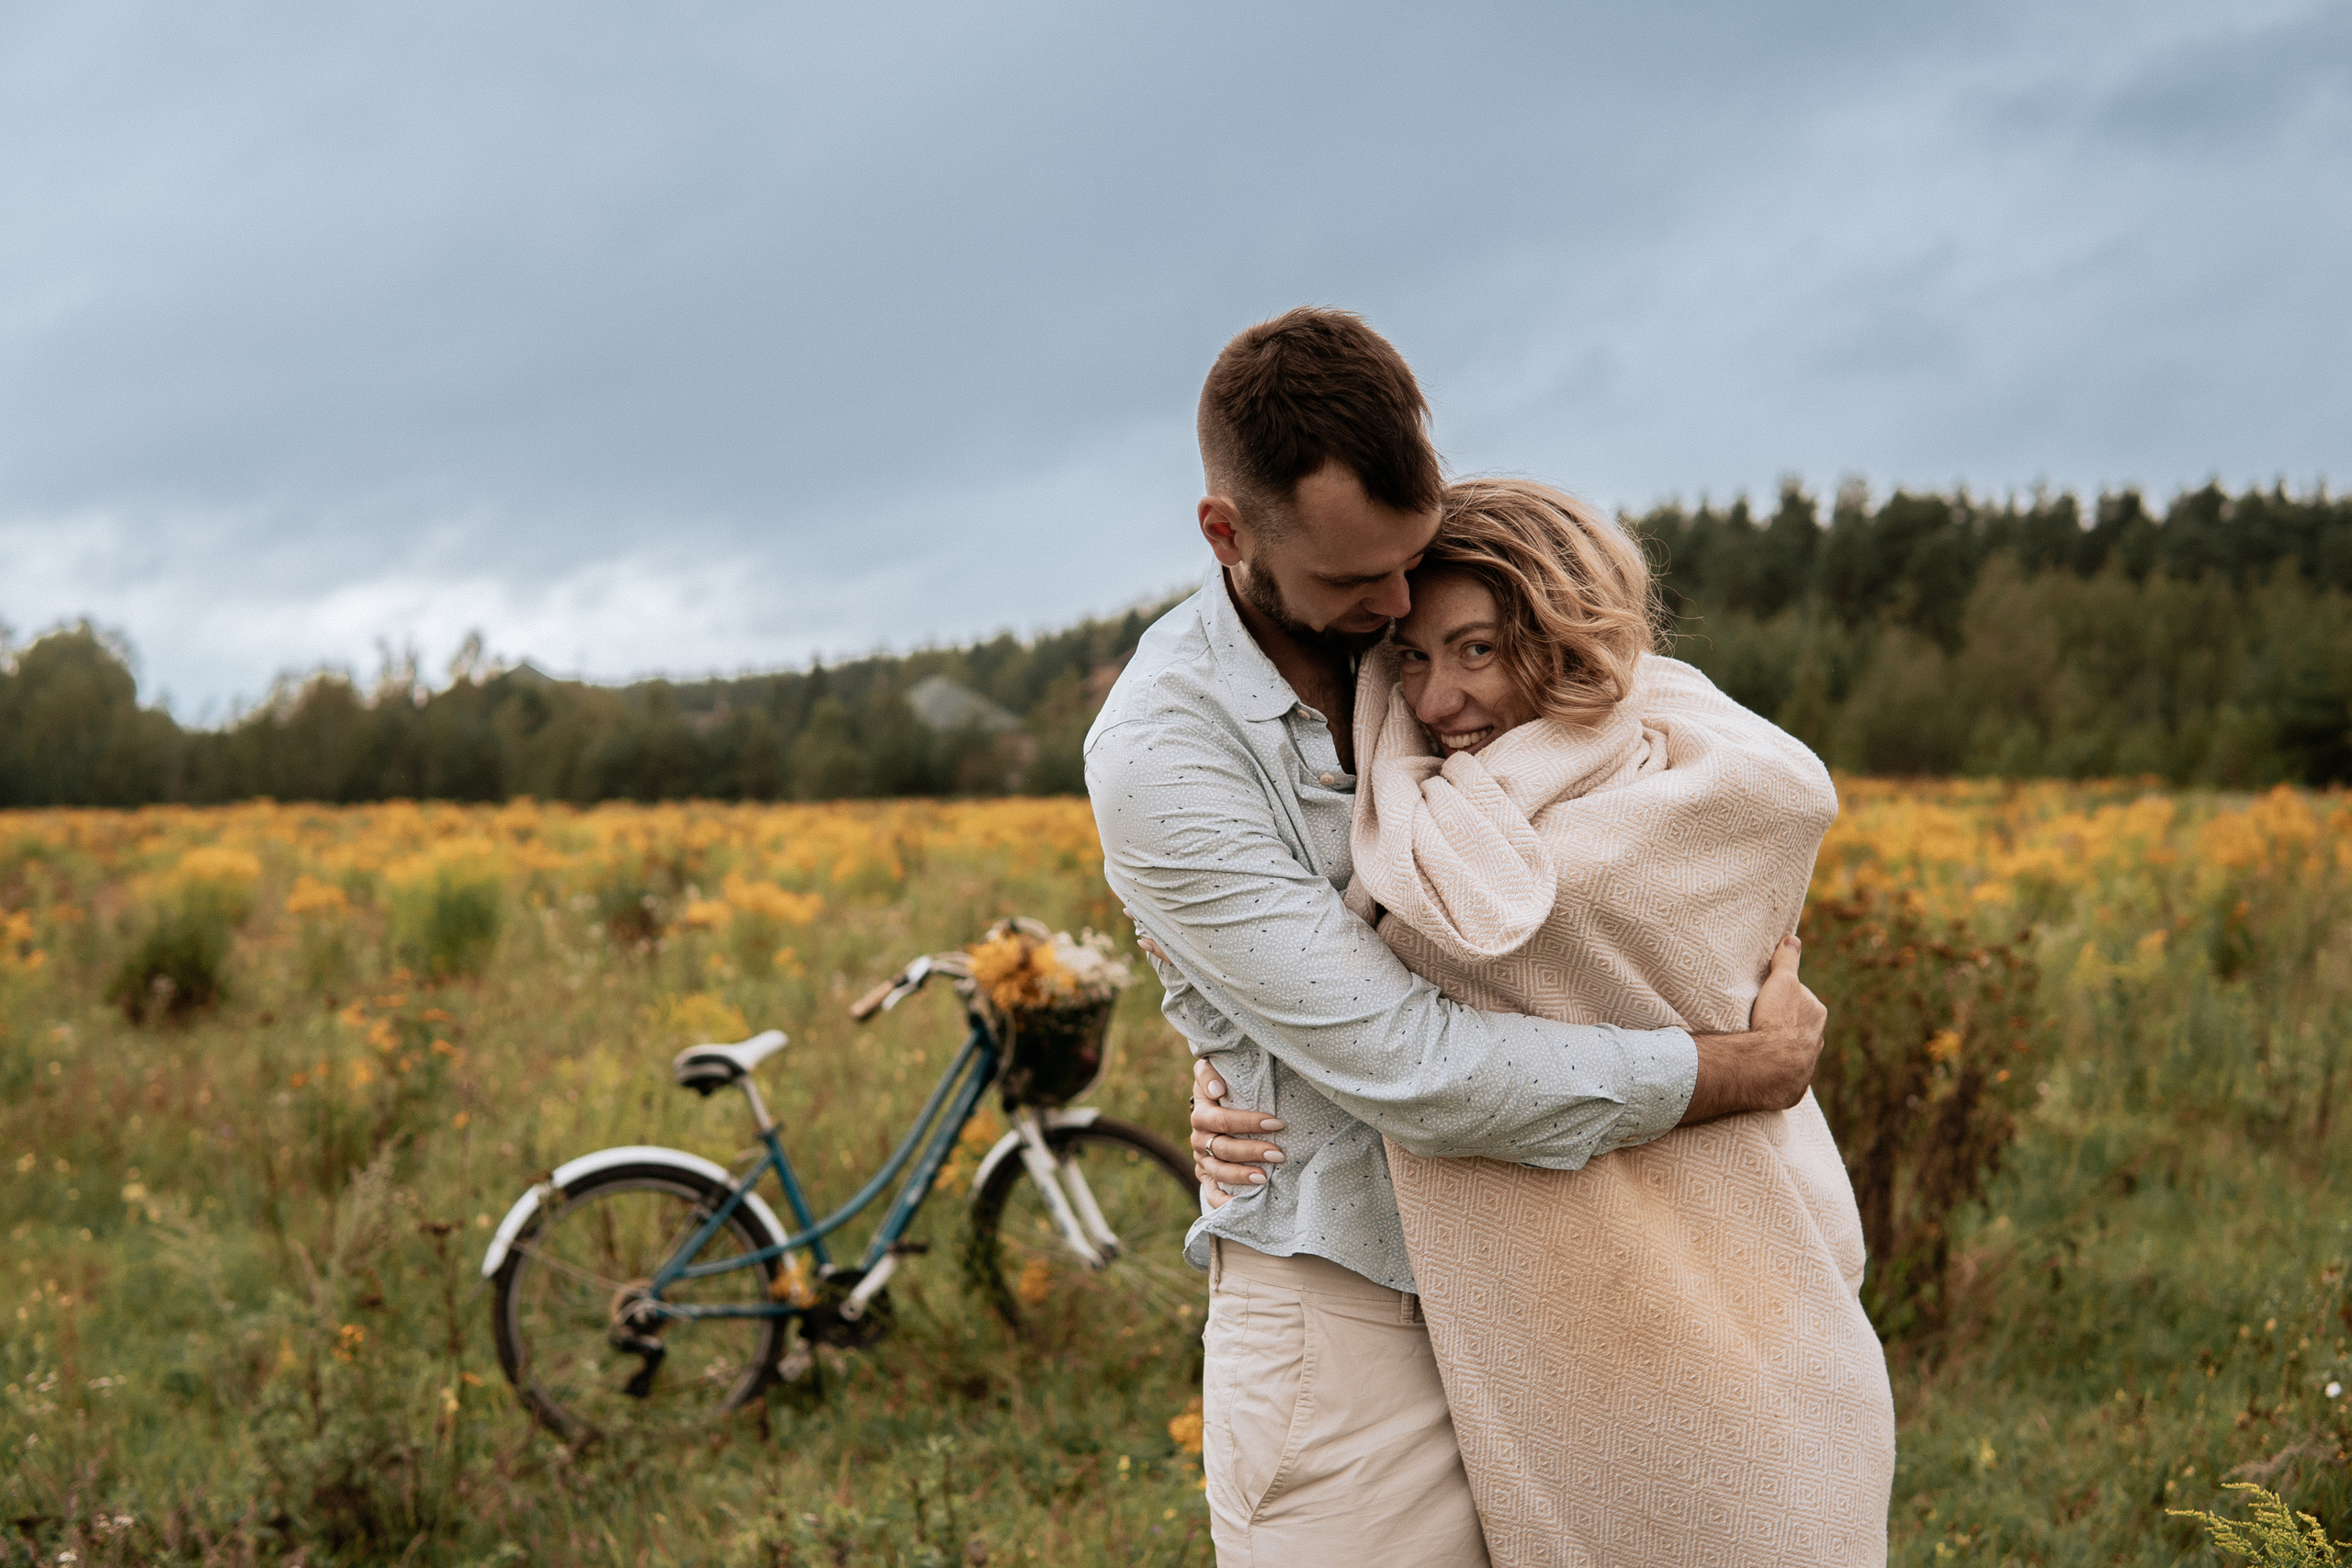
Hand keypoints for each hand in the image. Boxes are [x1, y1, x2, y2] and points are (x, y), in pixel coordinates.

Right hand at [1188, 1056, 1285, 1208]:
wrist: (1211, 1106)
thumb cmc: (1221, 1087)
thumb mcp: (1209, 1072)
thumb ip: (1208, 1072)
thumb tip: (1217, 1090)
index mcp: (1201, 1113)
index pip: (1223, 1120)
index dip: (1249, 1122)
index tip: (1276, 1123)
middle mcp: (1199, 1138)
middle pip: (1223, 1148)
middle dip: (1252, 1151)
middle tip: (1279, 1154)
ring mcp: (1201, 1159)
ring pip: (1219, 1171)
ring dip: (1242, 1175)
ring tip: (1265, 1178)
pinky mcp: (1205, 1176)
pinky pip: (1210, 1193)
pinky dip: (1223, 1202)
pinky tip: (1240, 1206)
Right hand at [1681, 936, 1827, 1123]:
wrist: (1771, 1063)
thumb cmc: (1777, 1019)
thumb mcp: (1782, 981)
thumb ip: (1788, 961)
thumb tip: (1793, 938)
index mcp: (1817, 1015)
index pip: (1803, 1002)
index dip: (1785, 1001)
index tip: (1768, 1003)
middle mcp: (1818, 1042)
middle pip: (1801, 1030)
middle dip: (1786, 1028)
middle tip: (1761, 1025)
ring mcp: (1807, 1068)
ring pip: (1794, 1055)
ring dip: (1780, 1053)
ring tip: (1758, 1049)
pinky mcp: (1793, 1089)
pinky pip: (1784, 1079)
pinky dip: (1774, 1075)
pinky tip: (1760, 1071)